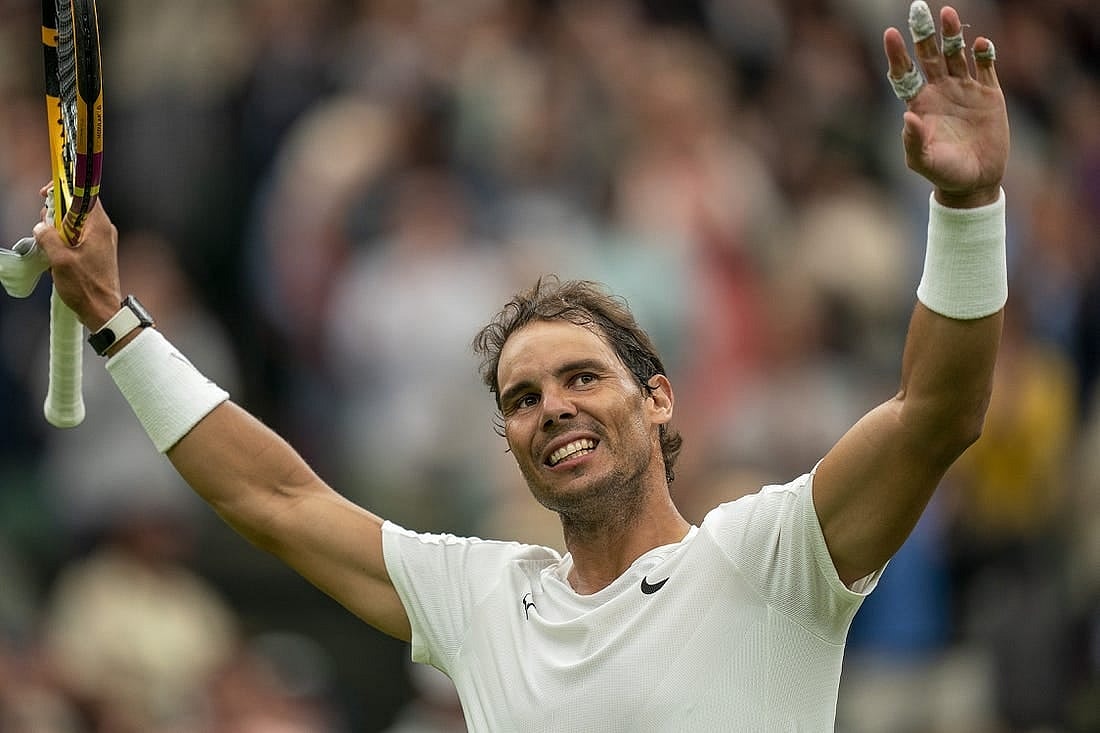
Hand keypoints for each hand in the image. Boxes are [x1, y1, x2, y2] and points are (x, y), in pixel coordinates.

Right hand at [33, 197, 122, 330]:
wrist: (102, 310)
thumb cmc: (86, 287)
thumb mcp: (60, 260)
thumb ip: (48, 237)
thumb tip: (41, 226)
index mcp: (99, 226)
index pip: (84, 193)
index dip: (65, 188)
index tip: (48, 194)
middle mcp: (103, 230)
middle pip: (76, 207)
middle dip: (55, 213)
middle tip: (45, 228)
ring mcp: (101, 241)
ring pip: (74, 223)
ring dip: (57, 230)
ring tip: (51, 248)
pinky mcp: (96, 252)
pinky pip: (77, 237)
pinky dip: (63, 241)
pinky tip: (56, 257)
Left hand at [884, 2, 1008, 207]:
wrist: (976, 182)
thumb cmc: (944, 173)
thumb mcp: (924, 162)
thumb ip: (913, 141)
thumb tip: (908, 117)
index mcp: (920, 104)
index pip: (905, 73)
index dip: (898, 54)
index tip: (890, 33)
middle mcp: (940, 91)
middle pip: (929, 55)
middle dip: (923, 33)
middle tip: (918, 8)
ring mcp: (964, 89)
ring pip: (956, 54)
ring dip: (952, 35)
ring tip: (948, 14)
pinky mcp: (989, 94)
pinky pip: (986, 67)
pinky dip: (984, 54)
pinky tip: (980, 44)